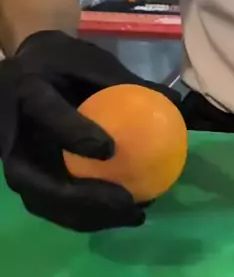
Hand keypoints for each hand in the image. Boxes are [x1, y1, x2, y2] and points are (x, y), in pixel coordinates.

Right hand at [0, 31, 179, 231]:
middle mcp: (9, 133)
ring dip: (87, 216)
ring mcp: (13, 161)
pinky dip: (86, 216)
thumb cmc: (60, 63)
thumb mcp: (89, 60)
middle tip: (126, 201)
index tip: (111, 150)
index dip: (74, 134)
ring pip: (41, 201)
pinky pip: (51, 206)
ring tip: (133, 215)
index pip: (46, 114)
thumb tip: (174, 101)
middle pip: (32, 178)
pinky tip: (124, 214)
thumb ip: (124, 82)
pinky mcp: (25, 179)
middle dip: (79, 198)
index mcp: (25, 91)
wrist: (21, 74)